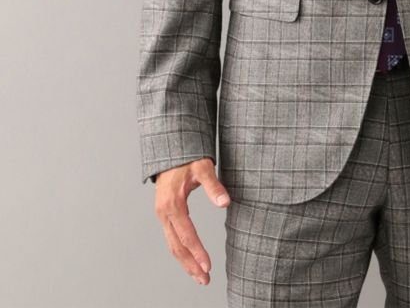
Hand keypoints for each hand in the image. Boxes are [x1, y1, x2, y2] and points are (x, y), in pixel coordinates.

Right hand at [154, 158, 230, 284]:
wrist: (171, 150)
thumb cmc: (188, 157)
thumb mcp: (203, 167)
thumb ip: (214, 185)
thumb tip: (225, 203)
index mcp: (172, 203)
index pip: (187, 234)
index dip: (198, 252)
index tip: (209, 266)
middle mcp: (164, 212)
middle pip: (177, 246)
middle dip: (191, 265)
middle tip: (205, 279)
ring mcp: (162, 214)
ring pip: (172, 245)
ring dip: (185, 262)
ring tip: (200, 276)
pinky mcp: (165, 214)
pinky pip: (171, 238)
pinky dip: (181, 252)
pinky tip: (191, 260)